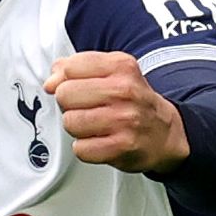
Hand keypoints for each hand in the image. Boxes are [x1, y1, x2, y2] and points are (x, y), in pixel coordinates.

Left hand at [44, 52, 188, 173]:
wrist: (165, 133)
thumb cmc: (133, 102)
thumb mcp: (111, 72)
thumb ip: (76, 69)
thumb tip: (50, 82)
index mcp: (121, 66)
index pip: (69, 67)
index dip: (65, 80)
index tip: (75, 87)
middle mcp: (124, 91)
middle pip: (65, 95)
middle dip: (69, 104)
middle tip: (87, 108)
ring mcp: (124, 119)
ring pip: (70, 122)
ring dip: (77, 127)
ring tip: (94, 125)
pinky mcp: (122, 147)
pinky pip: (80, 149)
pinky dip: (86, 148)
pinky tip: (100, 141)